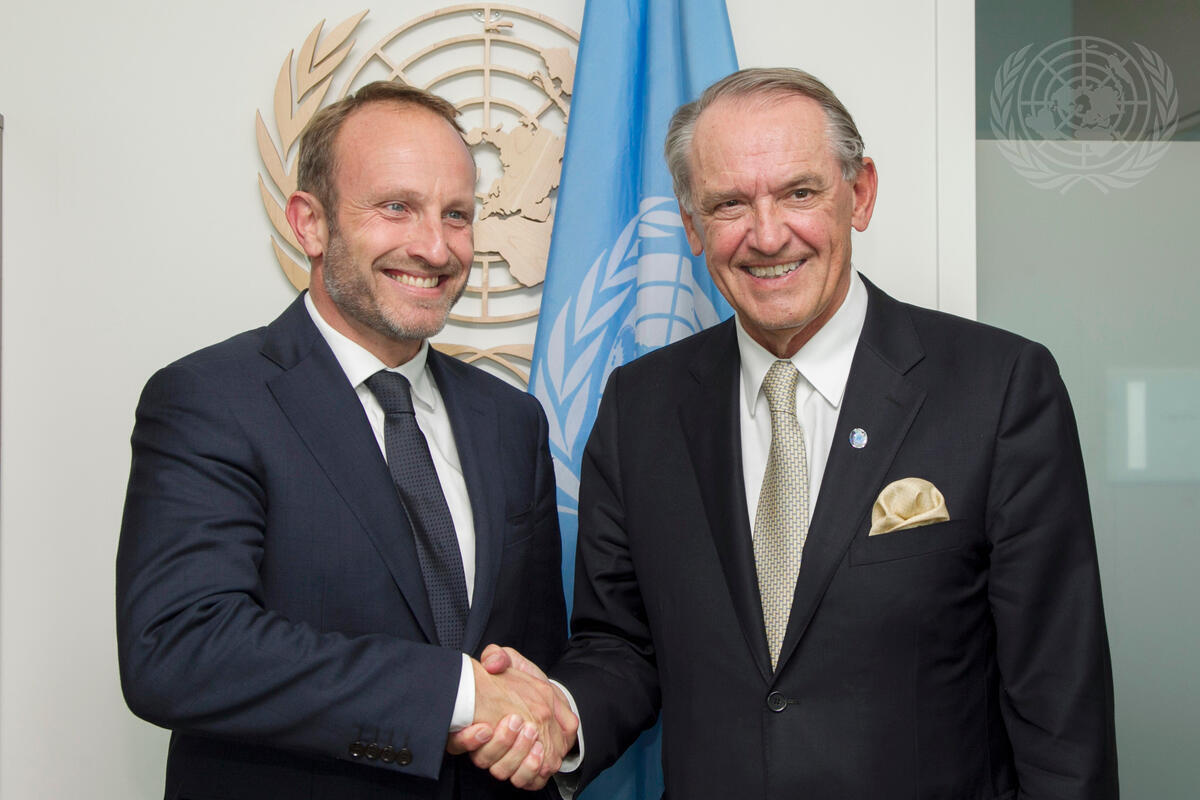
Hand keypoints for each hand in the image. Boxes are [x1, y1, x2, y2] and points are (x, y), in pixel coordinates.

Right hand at [446, 644, 577, 789]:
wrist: (548, 699)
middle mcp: (487, 747)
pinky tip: (538, 752)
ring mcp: (506, 760)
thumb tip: (492, 663)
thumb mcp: (510, 662)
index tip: (484, 727)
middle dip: (500, 743)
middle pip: (482, 760)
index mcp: (475, 724)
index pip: (456, 742)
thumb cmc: (523, 682)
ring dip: (516, 755)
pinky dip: (530, 771)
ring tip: (531, 734)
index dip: (466, 740)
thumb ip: (498, 657)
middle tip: (516, 722)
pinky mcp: (527, 771)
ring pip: (502, 772)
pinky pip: (524, 782)